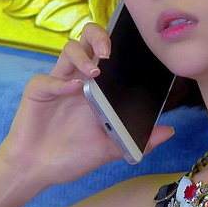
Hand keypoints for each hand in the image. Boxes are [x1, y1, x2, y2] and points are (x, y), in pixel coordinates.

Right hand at [0, 23, 174, 191]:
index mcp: (96, 88)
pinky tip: (73, 89)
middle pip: (87, 40)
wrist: (37, 171)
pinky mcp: (38, 90)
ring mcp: (58, 82)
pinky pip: (49, 78)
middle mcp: (78, 79)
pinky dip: (62, 82)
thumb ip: (139, 140)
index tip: (134, 51)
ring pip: (69, 49)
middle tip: (109, 51)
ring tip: (95, 72)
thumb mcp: (111, 149)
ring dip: (83, 56)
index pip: (108, 53)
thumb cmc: (71, 157)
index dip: (119, 45)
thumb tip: (170, 130)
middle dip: (99, 35)